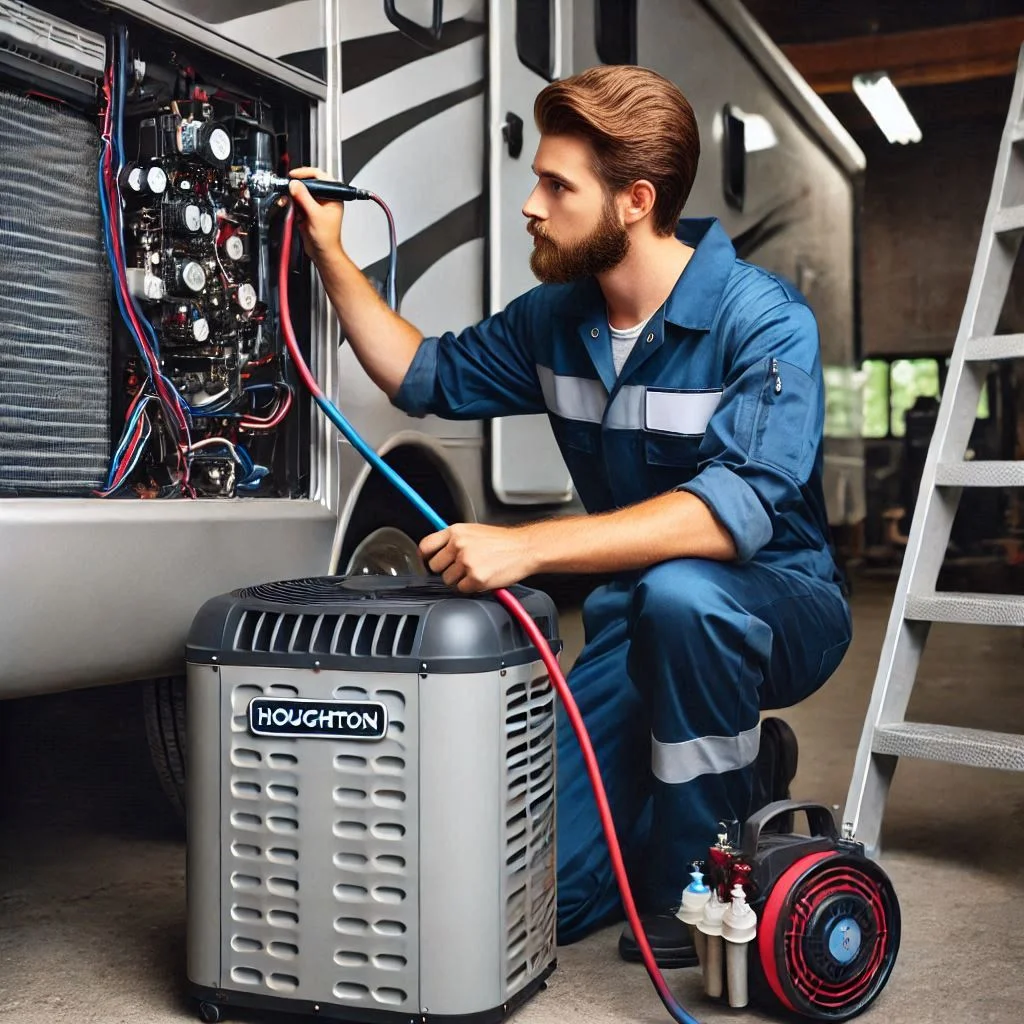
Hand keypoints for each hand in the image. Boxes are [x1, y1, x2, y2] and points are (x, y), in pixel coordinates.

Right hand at [288, 166, 344, 262]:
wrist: (322, 253)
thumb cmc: (327, 238)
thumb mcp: (315, 214)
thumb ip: (304, 197)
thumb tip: (295, 184)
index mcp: (334, 195)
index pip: (320, 175)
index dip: (305, 173)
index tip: (294, 176)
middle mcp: (325, 198)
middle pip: (308, 183)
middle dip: (297, 188)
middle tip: (289, 189)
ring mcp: (316, 205)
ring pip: (301, 193)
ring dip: (294, 197)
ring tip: (290, 202)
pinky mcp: (308, 211)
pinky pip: (297, 202)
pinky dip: (293, 205)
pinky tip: (294, 212)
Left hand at [420, 523, 537, 592]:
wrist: (525, 548)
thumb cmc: (503, 542)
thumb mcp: (474, 531)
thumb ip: (454, 540)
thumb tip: (436, 551)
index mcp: (456, 531)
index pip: (425, 546)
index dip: (424, 557)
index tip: (427, 562)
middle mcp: (458, 545)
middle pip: (435, 566)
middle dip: (446, 570)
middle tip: (461, 568)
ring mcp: (467, 562)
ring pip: (448, 580)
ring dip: (459, 580)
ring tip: (475, 571)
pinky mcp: (476, 578)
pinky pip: (462, 589)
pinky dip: (471, 587)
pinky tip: (481, 578)